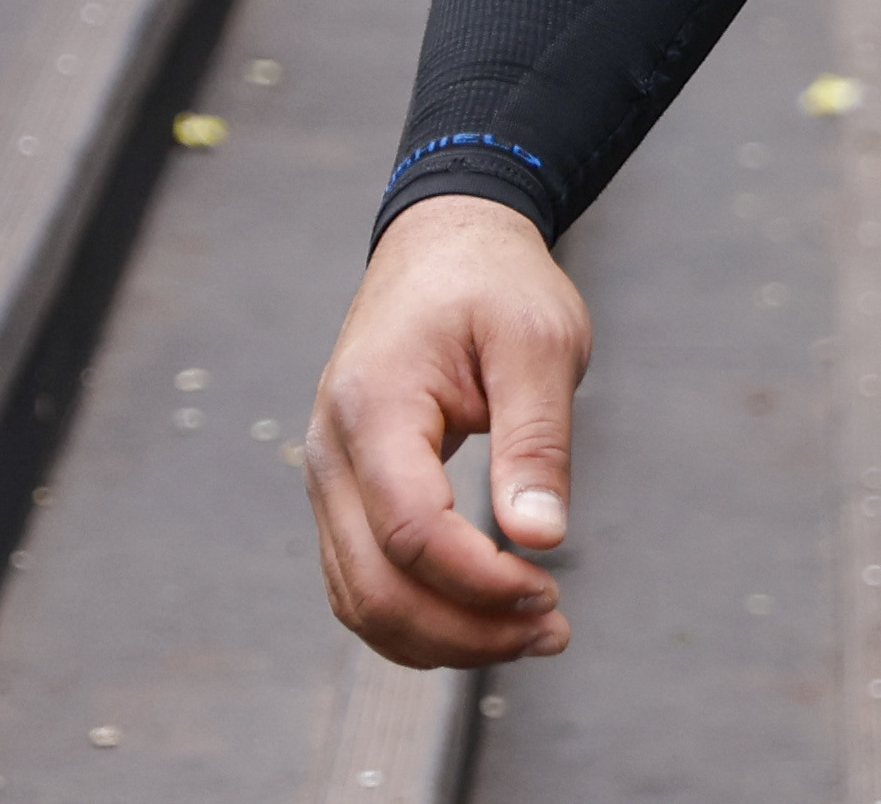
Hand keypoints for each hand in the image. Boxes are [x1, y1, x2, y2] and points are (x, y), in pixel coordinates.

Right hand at [304, 195, 590, 665]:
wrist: (442, 243)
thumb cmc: (493, 283)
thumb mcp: (539, 343)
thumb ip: (537, 440)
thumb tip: (542, 538)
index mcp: (373, 405)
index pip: (411, 530)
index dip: (480, 581)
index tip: (549, 590)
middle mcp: (330, 451)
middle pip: (376, 586)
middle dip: (465, 630)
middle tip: (552, 629)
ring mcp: (328, 477)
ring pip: (361, 600)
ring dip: (442, 637)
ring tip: (529, 632)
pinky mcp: (345, 494)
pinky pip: (362, 582)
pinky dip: (418, 618)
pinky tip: (483, 618)